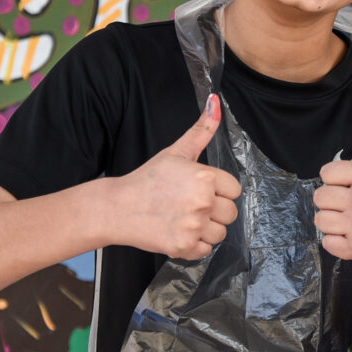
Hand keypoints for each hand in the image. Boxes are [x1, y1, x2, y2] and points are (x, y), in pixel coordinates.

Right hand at [114, 94, 240, 258]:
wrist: (117, 207)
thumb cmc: (147, 179)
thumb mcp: (176, 152)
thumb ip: (201, 130)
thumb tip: (215, 101)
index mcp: (205, 178)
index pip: (234, 190)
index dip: (218, 190)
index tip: (198, 190)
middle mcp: (202, 202)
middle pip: (231, 213)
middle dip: (214, 211)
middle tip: (189, 205)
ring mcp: (194, 227)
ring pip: (221, 233)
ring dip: (206, 229)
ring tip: (183, 218)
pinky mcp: (184, 247)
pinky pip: (206, 250)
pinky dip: (194, 245)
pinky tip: (178, 231)